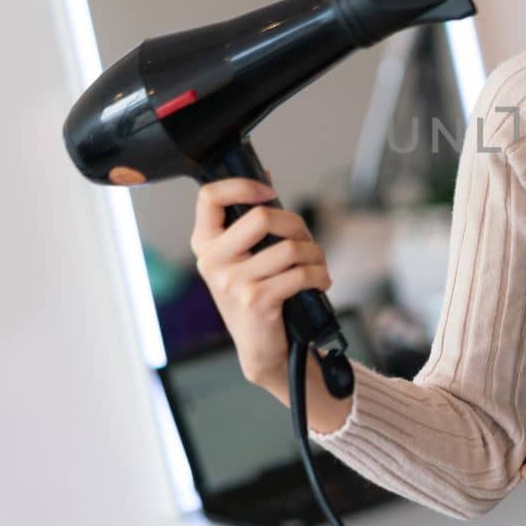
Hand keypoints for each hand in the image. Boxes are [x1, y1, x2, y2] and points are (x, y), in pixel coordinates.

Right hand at [189, 177, 332, 393]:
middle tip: (306, 242)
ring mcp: (232, 282)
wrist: (263, 349)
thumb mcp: (245, 258)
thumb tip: (266, 176)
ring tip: (316, 266)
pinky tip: (320, 281)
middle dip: (297, 225)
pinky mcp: (256, 300)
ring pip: (290, 247)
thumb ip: (250, 223)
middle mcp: (212, 261)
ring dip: (315, 255)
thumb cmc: (258, 297)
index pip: (210, 196)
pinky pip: (300, 273)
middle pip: (261, 217)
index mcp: (205, 244)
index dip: (243, 185)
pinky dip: (319, 275)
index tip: (269, 192)